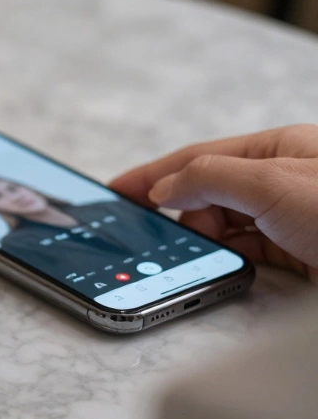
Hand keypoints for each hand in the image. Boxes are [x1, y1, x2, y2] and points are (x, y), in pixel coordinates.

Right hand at [110, 124, 317, 280]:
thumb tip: (164, 188)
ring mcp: (292, 218)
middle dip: (179, 214)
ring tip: (184, 259)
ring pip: (228, 226)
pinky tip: (212, 269)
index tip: (118, 190)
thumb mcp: (271, 183)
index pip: (198, 158)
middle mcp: (282, 180)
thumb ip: (209, 179)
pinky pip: (250, 254)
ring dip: (203, 242)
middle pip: (209, 194)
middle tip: (152, 237)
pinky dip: (226, 261)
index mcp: (276, 149)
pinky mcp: (301, 252)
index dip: (153, 175)